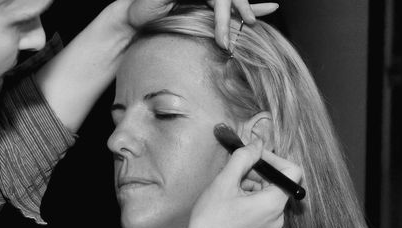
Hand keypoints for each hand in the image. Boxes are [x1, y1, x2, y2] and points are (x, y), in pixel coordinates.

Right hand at [127, 1, 278, 48]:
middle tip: (261, 15)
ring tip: (246, 22)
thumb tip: (226, 47)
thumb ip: (208, 32)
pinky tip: (223, 19)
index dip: (250, 4)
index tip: (270, 8)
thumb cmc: (154, 30)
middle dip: (246, 5)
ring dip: (235, 9)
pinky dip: (219, 8)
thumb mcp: (188, 33)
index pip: (230, 0)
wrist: (131, 23)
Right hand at [185, 139, 301, 227]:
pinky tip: (230, 200)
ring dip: (251, 185)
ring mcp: (270, 227)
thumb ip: (244, 157)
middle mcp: (278, 217)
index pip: (292, 172)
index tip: (253, 157)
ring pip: (269, 195)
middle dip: (258, 172)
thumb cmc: (211, 219)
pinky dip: (250, 198)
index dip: (274, 159)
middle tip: (235, 171)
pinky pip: (262, 208)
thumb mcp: (225, 181)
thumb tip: (257, 142)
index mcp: (274, 204)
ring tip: (229, 187)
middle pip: (278, 183)